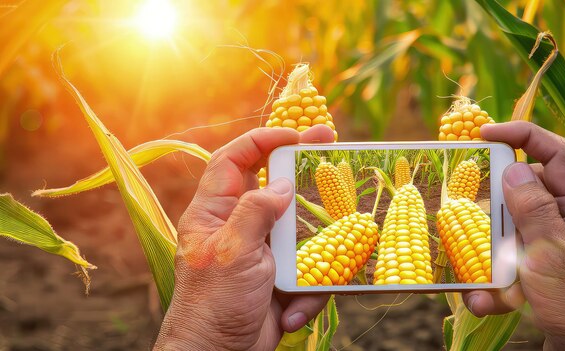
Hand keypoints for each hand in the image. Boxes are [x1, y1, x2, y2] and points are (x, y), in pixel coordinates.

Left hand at [154, 125, 333, 350]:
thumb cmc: (214, 303)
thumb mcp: (231, 252)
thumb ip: (255, 212)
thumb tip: (279, 184)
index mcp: (214, 213)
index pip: (233, 161)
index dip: (261, 140)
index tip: (294, 133)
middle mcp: (239, 226)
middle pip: (273, 187)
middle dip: (301, 176)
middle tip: (330, 145)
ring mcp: (262, 251)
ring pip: (299, 232)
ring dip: (310, 256)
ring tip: (313, 272)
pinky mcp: (280, 276)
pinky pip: (307, 271)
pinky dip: (305, 293)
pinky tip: (291, 312)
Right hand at [463, 121, 564, 349]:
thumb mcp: (555, 250)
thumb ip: (533, 206)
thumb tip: (513, 169)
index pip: (555, 153)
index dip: (521, 134)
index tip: (484, 134)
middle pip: (524, 194)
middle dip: (495, 210)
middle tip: (472, 219)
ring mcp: (555, 248)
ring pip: (511, 233)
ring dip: (490, 255)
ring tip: (479, 278)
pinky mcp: (543, 274)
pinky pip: (511, 266)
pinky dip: (494, 283)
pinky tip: (485, 301)